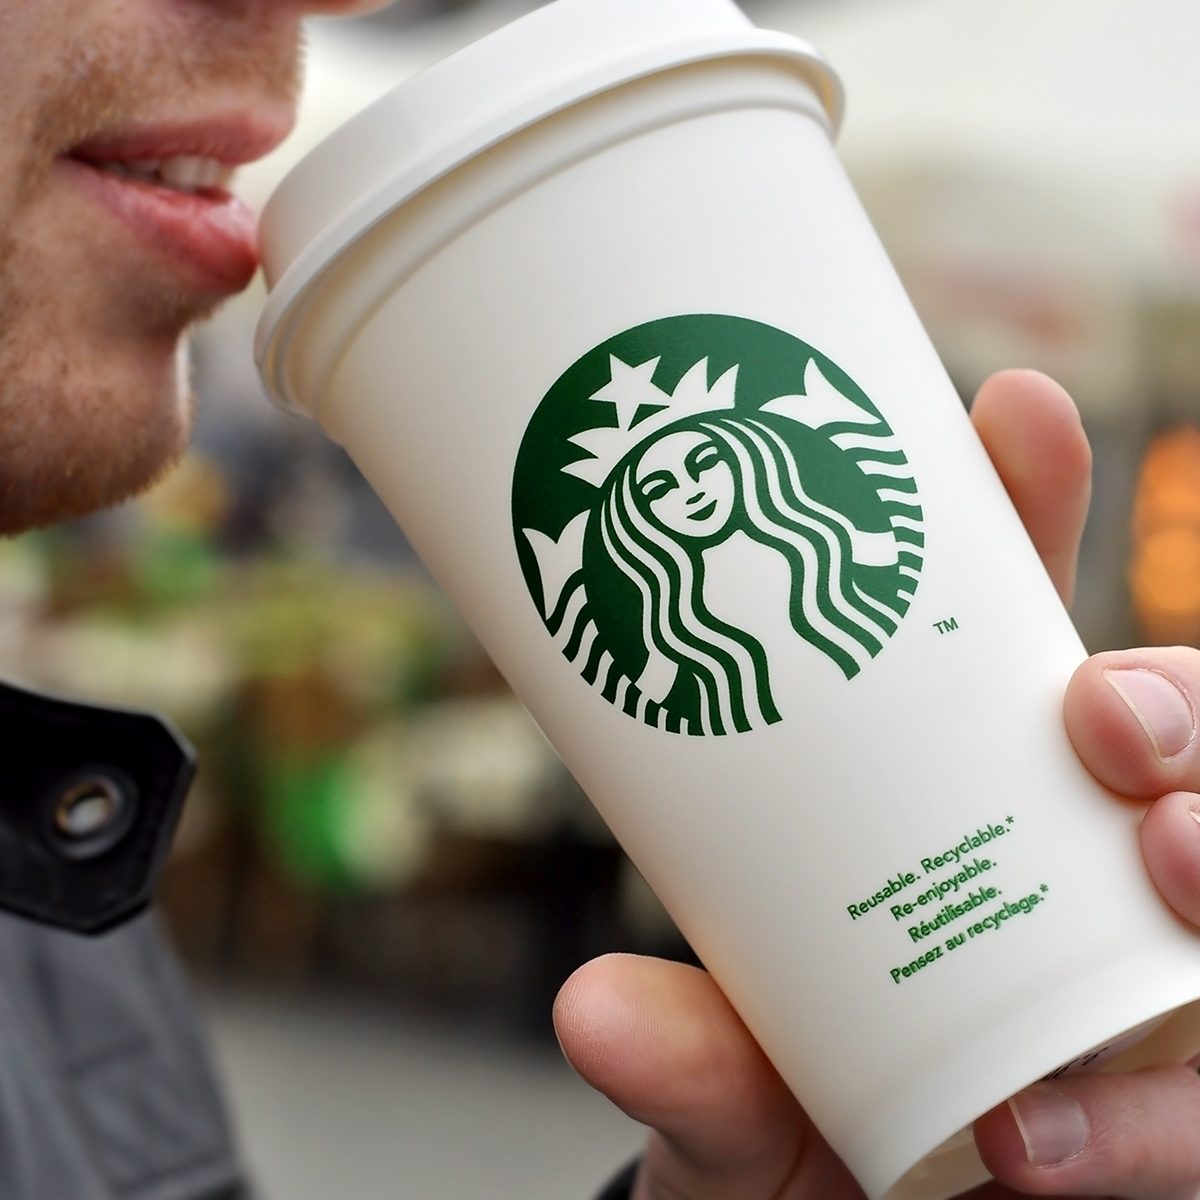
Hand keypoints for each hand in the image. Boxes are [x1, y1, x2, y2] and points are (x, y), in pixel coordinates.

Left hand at [554, 370, 1199, 1199]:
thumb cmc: (788, 1099)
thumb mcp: (728, 1063)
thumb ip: (687, 1051)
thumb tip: (590, 1012)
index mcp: (953, 790)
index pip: (1008, 625)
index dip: (1027, 510)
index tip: (1012, 408)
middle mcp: (1063, 861)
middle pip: (1169, 731)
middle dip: (1169, 696)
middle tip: (1098, 719)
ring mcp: (1132, 970)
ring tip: (1157, 864)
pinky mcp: (1176, 1091)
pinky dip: (1168, 1112)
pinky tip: (1057, 1140)